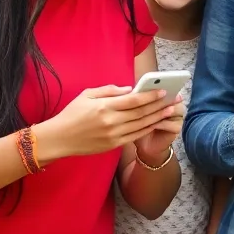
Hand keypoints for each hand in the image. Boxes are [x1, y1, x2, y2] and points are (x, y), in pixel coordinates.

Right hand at [37, 86, 180, 160]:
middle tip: (173, 99)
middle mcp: (111, 122)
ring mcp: (113, 135)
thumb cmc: (72, 114)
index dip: (150, 96)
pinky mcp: (113, 145)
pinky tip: (156, 123)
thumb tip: (129, 89)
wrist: (59, 139)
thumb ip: (109, 90)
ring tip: (169, 111)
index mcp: (104, 107)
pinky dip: (147, 129)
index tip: (163, 90)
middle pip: (141, 113)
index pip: (133, 100)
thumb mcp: (86, 95)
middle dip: (159, 105)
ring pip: (141, 125)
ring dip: (158, 118)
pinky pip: (135, 136)